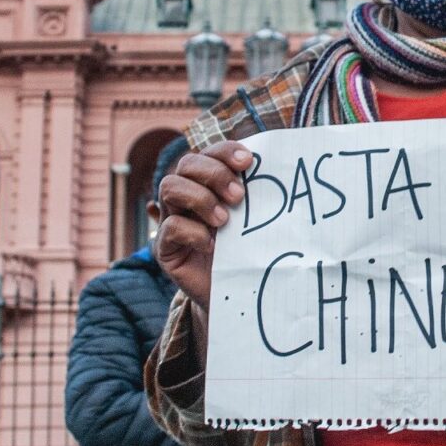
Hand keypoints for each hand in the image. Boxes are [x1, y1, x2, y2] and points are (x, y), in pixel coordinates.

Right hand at [155, 141, 252, 310]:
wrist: (239, 293)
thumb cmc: (251, 251)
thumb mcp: (257, 221)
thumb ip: (261, 196)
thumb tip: (279, 169)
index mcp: (211, 184)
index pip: (210, 153)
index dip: (225, 151)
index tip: (248, 162)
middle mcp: (188, 196)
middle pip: (186, 164)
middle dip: (213, 174)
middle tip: (238, 197)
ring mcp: (173, 220)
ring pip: (169, 187)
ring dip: (199, 198)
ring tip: (223, 221)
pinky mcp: (166, 248)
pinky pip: (169, 227)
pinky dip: (192, 232)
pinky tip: (211, 245)